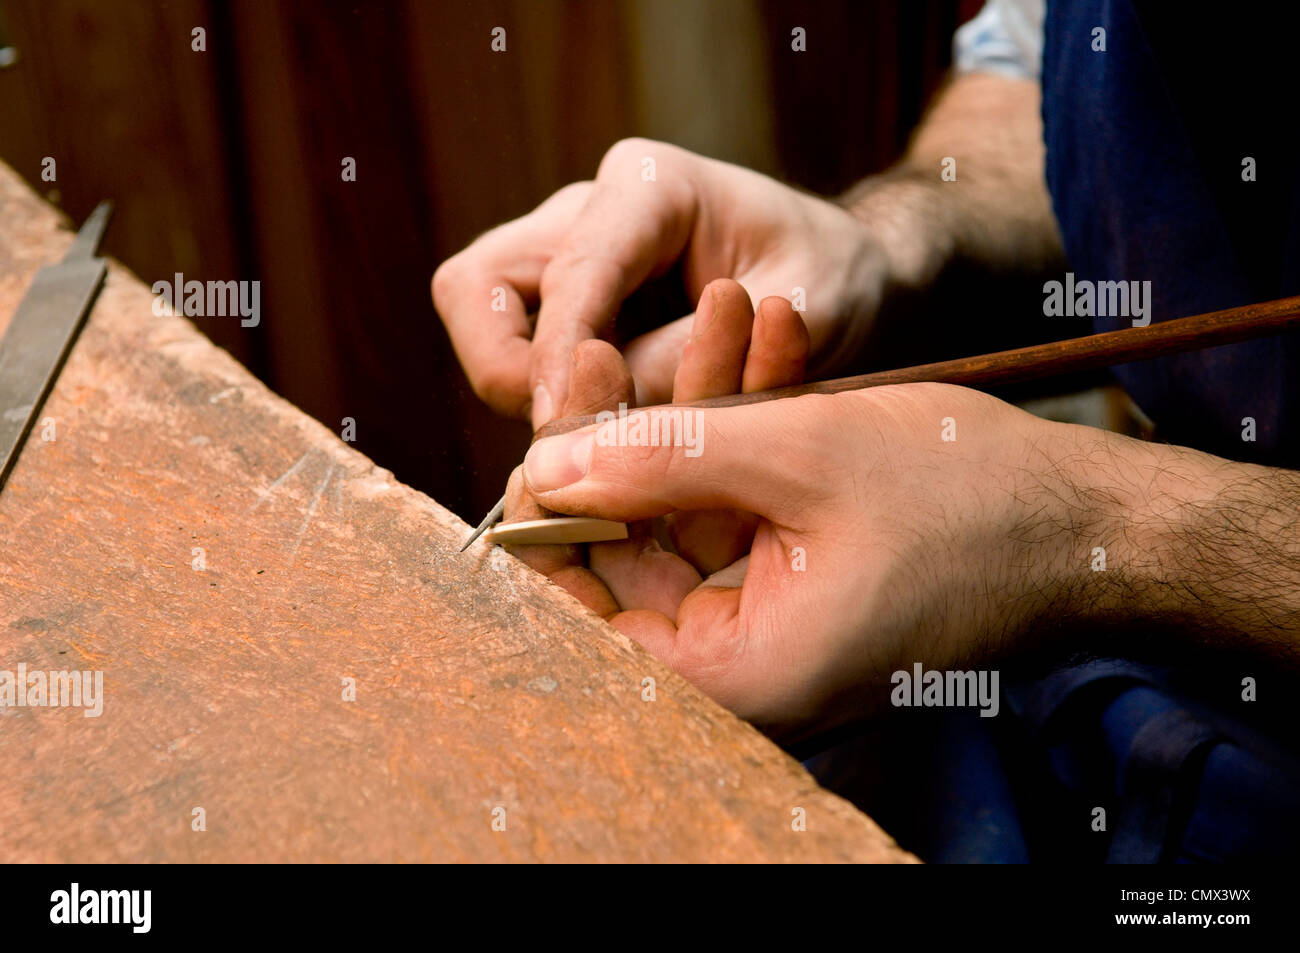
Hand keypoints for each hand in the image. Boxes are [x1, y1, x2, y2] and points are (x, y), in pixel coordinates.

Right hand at [432, 138, 888, 427]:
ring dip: (519, 386)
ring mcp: (566, 252)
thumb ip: (695, 362)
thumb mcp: (798, 316)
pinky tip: (609, 426)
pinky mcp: (563, 300)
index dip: (562, 359)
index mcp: (651, 186)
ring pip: (479, 316)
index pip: (573, 272)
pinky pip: (512, 350)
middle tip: (575, 428)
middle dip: (508, 369)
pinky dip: (544, 396)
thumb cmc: (831, 281)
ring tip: (599, 431)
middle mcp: (590, 208)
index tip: (568, 435)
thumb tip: (599, 425)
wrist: (842, 275)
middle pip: (478, 284)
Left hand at [521, 379, 1131, 738]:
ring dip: (692, 418)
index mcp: (738, 676)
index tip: (547, 435)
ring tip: (718, 313)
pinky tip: (759, 343)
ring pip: (682, 521)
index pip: (582, 622)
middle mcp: (745, 668)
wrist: (1091, 523)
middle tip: (610, 350)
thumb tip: (545, 464)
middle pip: (625, 563)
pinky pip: (736, 512)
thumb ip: (662, 459)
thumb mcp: (800, 456)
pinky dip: (739, 438)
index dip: (547, 526)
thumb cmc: (970, 499)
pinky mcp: (797, 584)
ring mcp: (772, 625)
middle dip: (622, 445)